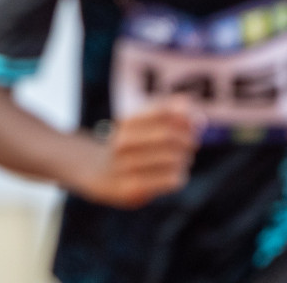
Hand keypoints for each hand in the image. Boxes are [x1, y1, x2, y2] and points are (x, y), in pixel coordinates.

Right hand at [71, 96, 199, 208]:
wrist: (97, 172)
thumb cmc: (130, 145)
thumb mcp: (141, 124)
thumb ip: (164, 111)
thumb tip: (187, 102)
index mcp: (125, 123)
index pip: (162, 112)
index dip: (184, 117)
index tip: (194, 123)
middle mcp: (122, 143)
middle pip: (169, 136)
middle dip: (188, 140)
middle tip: (192, 144)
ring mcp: (125, 167)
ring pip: (173, 160)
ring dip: (185, 159)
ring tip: (181, 160)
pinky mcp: (132, 189)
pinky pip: (171, 180)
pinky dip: (179, 176)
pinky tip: (173, 175)